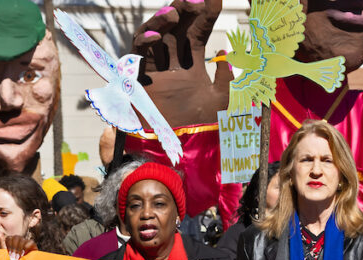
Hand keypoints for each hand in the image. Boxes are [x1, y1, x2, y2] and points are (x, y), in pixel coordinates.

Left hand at [0, 233, 36, 259]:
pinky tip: (24, 253)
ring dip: (19, 249)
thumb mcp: (5, 251)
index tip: (9, 253)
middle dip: (14, 247)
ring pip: (22, 240)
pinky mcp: (33, 245)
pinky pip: (30, 242)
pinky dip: (27, 247)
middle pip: (16, 237)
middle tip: (13, 256)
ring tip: (18, 257)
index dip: (9, 245)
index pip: (9, 238)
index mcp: (12, 241)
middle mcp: (19, 240)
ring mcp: (26, 242)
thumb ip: (2, 241)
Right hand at [130, 0, 231, 127]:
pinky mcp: (138, 75)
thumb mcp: (220, 100)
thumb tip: (224, 54)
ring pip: (155, 32)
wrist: (173, 143)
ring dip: (162, 19)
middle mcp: (172, 58)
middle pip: (176, 24)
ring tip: (173, 12)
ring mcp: (155, 64)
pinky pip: (137, 52)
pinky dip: (144, 41)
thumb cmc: (196, 124)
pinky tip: (155, 38)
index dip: (207, 12)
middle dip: (184, 7)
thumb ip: (226, 78)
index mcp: (192, 60)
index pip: (199, 28)